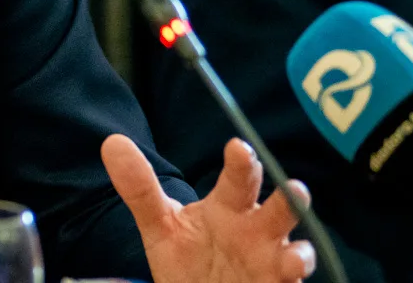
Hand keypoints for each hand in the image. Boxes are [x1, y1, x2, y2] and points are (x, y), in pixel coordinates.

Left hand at [102, 134, 315, 282]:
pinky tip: (289, 281)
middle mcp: (258, 231)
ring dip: (300, 255)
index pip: (239, 178)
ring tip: (296, 258)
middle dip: (290, 199)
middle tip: (295, 189)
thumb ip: (139, 189)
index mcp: (230, 207)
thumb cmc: (187, 255)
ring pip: (296, 254)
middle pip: (280, 209)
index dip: (242, 162)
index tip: (238, 148)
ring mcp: (272, 263)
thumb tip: (111, 143)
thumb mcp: (160, 225)